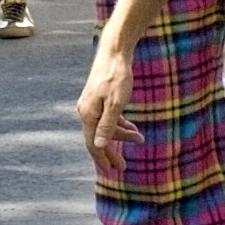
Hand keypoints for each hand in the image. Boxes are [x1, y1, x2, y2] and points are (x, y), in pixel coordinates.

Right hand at [76, 43, 140, 163]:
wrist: (114, 52)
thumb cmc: (116, 77)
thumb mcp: (116, 104)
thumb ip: (107, 126)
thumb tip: (98, 145)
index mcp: (88, 114)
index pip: (93, 143)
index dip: (102, 158)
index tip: (111, 171)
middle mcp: (86, 111)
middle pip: (98, 137)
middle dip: (111, 152)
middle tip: (123, 166)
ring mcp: (92, 104)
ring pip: (105, 127)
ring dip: (121, 136)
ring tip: (138, 140)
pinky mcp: (99, 98)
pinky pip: (108, 117)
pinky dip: (120, 124)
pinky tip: (133, 129)